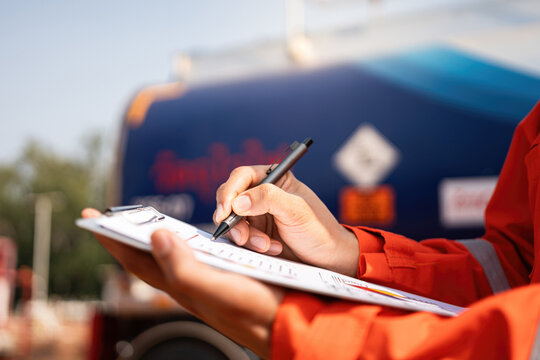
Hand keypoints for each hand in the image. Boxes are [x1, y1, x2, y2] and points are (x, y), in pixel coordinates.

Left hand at [82, 208, 282, 358]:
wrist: (287, 324)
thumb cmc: (255, 309)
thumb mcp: (218, 289)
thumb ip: (185, 268)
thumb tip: (156, 237)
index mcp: (181, 285)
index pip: (134, 259)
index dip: (111, 238)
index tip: (91, 217)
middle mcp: (186, 283)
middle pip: (146, 257)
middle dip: (125, 236)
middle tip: (111, 216)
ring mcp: (203, 281)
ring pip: (168, 256)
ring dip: (150, 237)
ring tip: (140, 223)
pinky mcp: (220, 276)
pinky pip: (189, 255)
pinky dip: (179, 241)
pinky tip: (186, 237)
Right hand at [214, 166, 358, 276]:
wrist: (328, 259)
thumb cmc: (319, 229)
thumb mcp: (296, 210)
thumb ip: (268, 199)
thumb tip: (238, 201)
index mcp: (274, 179)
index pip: (241, 176)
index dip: (230, 192)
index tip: (226, 211)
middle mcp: (262, 195)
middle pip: (231, 199)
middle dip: (234, 219)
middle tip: (243, 237)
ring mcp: (256, 215)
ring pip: (233, 221)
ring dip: (246, 236)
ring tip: (267, 246)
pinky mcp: (255, 234)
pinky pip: (240, 238)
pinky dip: (251, 245)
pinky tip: (272, 249)